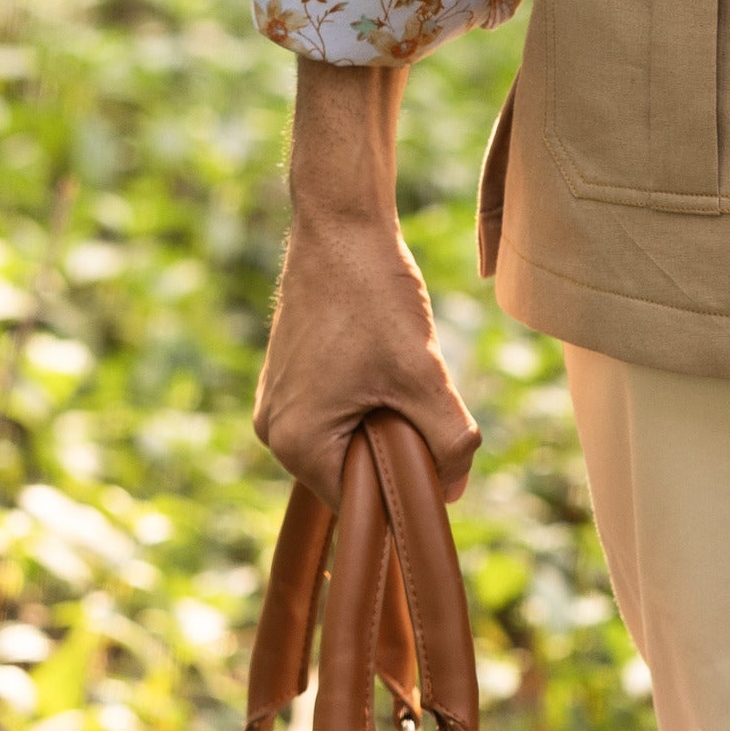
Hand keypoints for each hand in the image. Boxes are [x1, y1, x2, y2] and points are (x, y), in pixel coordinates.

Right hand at [253, 56, 481, 504]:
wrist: (340, 226)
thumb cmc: (375, 297)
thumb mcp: (424, 375)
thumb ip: (447, 442)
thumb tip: (455, 490)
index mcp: (296, 442)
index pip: (359, 504)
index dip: (404, 491)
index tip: (436, 457)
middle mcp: (274, 430)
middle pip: (352, 473)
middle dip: (394, 450)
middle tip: (420, 400)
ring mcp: (276, 403)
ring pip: (348, 440)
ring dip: (384, 421)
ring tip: (399, 372)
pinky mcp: (287, 378)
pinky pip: (336, 413)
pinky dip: (368, 400)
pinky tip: (383, 360)